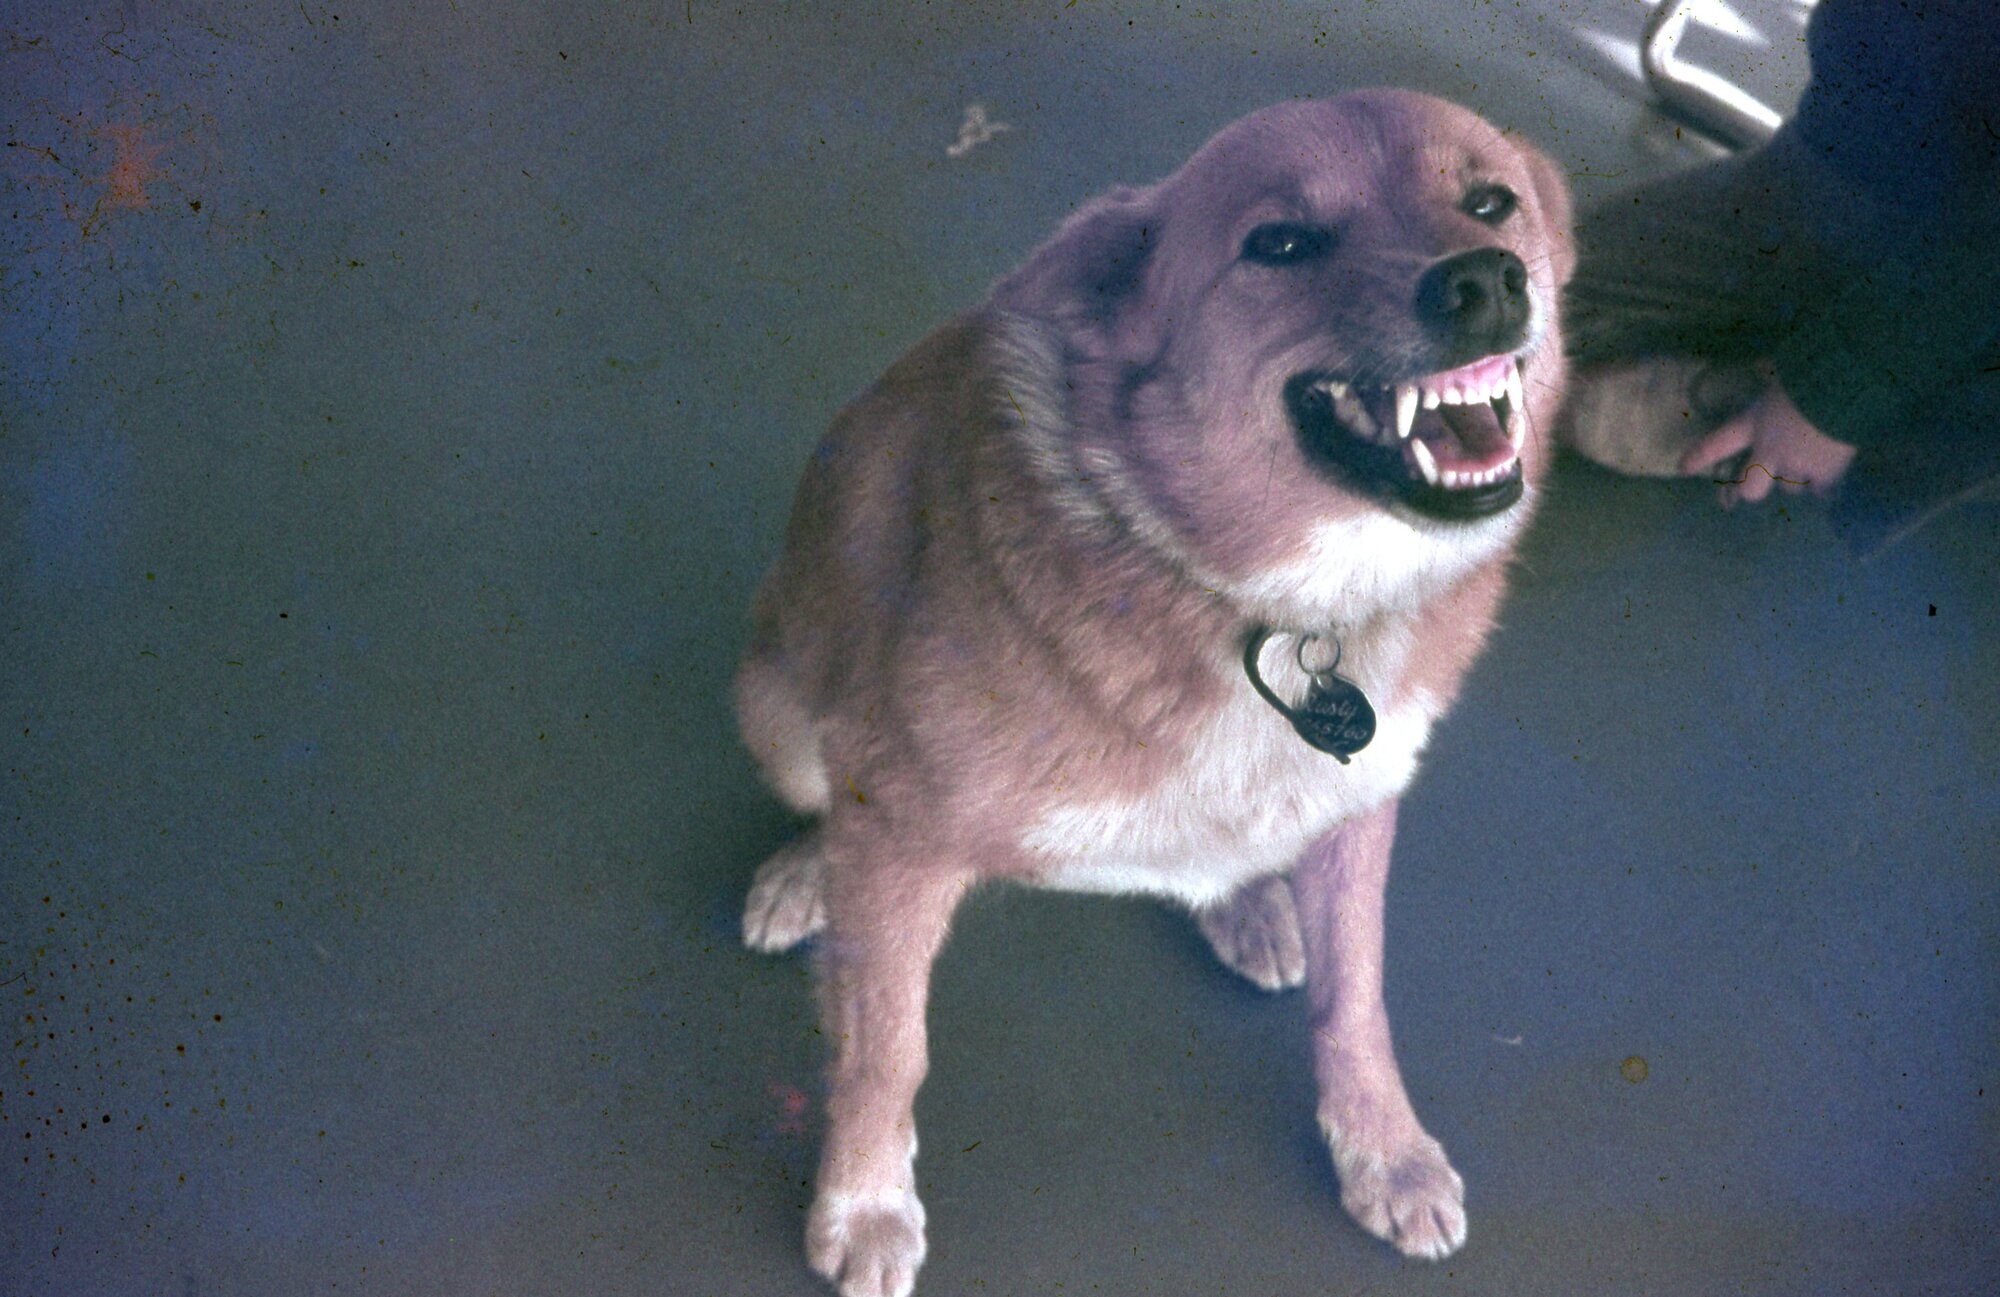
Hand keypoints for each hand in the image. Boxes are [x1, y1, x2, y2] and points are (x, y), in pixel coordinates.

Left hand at [1680, 377, 1855, 507]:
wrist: (1846, 387)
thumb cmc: (1810, 371)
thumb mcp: (1782, 369)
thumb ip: (1769, 373)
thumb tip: (1762, 364)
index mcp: (1753, 422)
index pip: (1717, 444)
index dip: (1699, 458)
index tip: (1683, 469)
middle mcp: (1769, 451)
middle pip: (1751, 489)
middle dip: (1751, 489)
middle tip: (1756, 484)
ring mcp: (1797, 466)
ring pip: (1789, 488)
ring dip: (1794, 480)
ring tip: (1806, 467)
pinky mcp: (1825, 474)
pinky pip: (1821, 489)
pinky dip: (1824, 484)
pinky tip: (1829, 476)